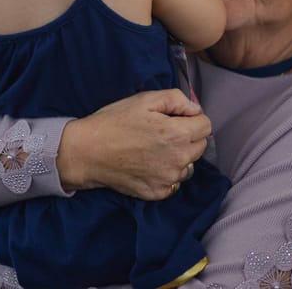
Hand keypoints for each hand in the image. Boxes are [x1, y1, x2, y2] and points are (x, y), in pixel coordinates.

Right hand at [57, 89, 210, 198]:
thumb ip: (177, 100)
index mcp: (177, 134)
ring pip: (189, 164)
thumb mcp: (145, 99)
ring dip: (179, 156)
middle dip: (187, 136)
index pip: (205, 125)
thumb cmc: (114, 122)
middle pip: (199, 145)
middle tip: (162, 131)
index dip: (191, 118)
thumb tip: (195, 109)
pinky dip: (166, 172)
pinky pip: (174, 182)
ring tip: (154, 148)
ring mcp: (168, 179)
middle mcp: (178, 160)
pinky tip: (148, 163)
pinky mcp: (157, 193)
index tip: (174, 117)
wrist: (86, 152)